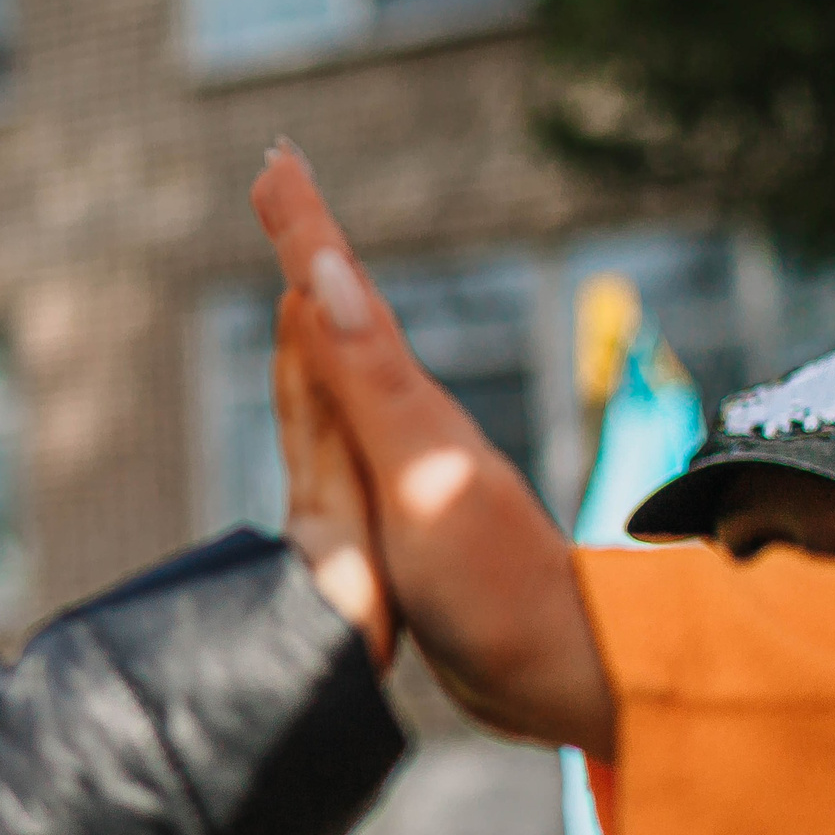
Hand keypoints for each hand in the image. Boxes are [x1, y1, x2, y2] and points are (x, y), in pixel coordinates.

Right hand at [250, 145, 614, 756]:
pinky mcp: (394, 522)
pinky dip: (318, 398)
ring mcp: (397, 473)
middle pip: (331, 323)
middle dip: (303, 248)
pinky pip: (338, 441)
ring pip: (334, 379)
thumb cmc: (493, 585)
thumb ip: (364, 381)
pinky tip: (325, 400)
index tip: (278, 159)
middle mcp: (395, 426)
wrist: (556, 675)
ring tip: (295, 265)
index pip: (338, 297)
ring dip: (308, 316)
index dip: (303, 229)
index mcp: (398, 406)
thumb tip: (318, 279)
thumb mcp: (419, 474)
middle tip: (280, 183)